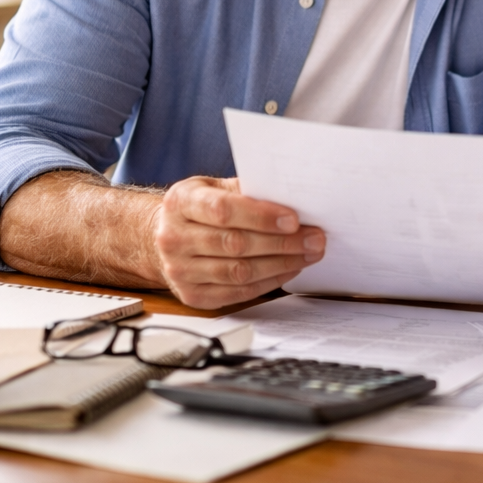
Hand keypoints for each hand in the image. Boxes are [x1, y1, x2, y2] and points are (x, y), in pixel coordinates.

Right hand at [152, 176, 324, 308]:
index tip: (293, 220)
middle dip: (281, 243)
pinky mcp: (192, 295)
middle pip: (234, 244)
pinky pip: (237, 292)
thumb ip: (248, 190)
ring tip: (308, 254)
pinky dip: (269, 282)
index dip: (261, 216)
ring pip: (238, 272)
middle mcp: (173, 237)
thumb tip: (292, 198)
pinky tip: (288, 269)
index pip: (223, 210)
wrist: (168, 235)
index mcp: (180, 202)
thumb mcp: (216, 187)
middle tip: (314, 239)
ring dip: (281, 264)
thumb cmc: (201, 207)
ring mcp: (179, 270)